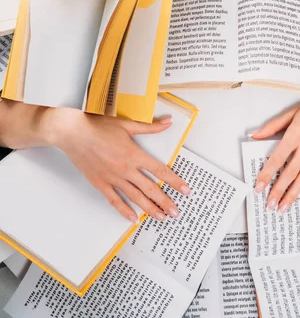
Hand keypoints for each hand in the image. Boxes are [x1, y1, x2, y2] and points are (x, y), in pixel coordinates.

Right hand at [50, 108, 190, 222]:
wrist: (73, 133)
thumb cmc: (98, 126)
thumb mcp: (126, 124)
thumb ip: (149, 127)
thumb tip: (168, 122)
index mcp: (134, 154)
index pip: (159, 171)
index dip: (174, 181)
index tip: (185, 190)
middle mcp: (125, 169)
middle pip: (150, 189)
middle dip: (165, 202)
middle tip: (176, 213)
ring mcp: (112, 178)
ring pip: (135, 197)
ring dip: (150, 209)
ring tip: (161, 218)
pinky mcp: (100, 183)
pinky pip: (115, 200)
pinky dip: (125, 211)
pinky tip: (134, 219)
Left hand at [250, 91, 299, 212]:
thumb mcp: (292, 113)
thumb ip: (272, 126)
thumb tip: (254, 136)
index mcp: (295, 134)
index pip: (277, 159)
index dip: (267, 174)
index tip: (258, 187)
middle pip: (289, 173)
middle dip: (278, 191)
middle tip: (269, 206)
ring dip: (292, 196)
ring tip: (282, 208)